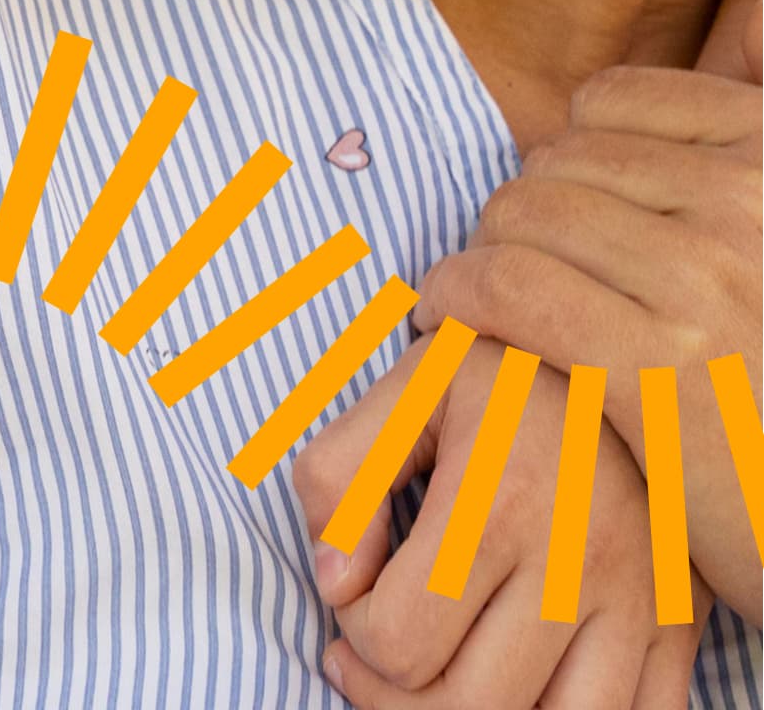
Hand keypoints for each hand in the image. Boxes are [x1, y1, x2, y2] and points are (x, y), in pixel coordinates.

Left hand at [295, 334, 703, 707]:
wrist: (624, 343)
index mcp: (498, 502)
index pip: (399, 642)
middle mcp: (579, 567)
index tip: (352, 590)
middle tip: (375, 644)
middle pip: (470, 708)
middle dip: (396, 690)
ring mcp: (641, 605)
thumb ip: (344, 474)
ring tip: (440, 672)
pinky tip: (517, 681)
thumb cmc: (502, 363)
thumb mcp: (407, 387)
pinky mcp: (681, 625)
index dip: (353, 631)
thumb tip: (334, 580)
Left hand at [413, 43, 762, 625]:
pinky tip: (450, 319)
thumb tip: (689, 53)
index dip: (566, 157)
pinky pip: (506, 288)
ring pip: (520, 219)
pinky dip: (456, 296)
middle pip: (556, 162)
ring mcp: (711, 282)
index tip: (561, 214)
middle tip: (521, 274)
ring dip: (484, 258)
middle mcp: (751, 204)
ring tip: (491, 304)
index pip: (610, 102)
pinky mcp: (662, 368)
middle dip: (522, 216)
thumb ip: (722, 157)